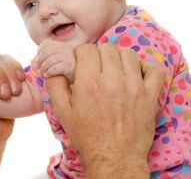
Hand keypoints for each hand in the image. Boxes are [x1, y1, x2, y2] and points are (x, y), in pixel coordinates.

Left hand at [33, 39, 74, 83]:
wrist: (83, 79)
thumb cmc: (67, 70)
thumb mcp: (57, 60)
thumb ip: (47, 57)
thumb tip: (33, 61)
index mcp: (62, 45)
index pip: (46, 43)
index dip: (39, 51)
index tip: (37, 60)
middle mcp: (66, 48)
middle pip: (46, 52)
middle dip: (39, 60)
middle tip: (36, 68)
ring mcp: (68, 56)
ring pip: (49, 60)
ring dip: (43, 68)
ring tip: (41, 73)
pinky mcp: (70, 66)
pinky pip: (54, 68)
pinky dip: (48, 72)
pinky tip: (47, 75)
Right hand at [46, 44, 163, 177]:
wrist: (114, 157)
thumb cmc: (87, 135)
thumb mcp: (62, 111)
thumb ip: (55, 85)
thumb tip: (53, 68)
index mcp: (89, 84)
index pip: (86, 50)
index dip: (80, 54)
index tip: (80, 63)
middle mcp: (112, 81)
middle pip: (107, 48)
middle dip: (98, 54)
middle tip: (95, 67)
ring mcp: (134, 87)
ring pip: (128, 55)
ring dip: (118, 58)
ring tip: (113, 69)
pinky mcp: (150, 96)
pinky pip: (154, 70)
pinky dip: (145, 67)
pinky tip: (134, 74)